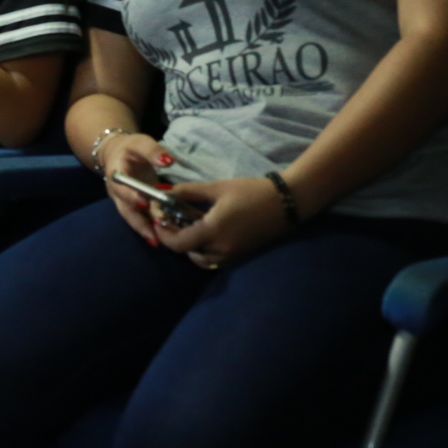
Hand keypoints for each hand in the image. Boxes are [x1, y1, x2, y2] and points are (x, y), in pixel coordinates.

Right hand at [93, 130, 174, 244]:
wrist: (116, 153)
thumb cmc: (130, 148)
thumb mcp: (140, 143)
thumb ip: (153, 151)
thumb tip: (168, 161)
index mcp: (116, 174)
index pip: (122, 187)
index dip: (131, 196)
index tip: (144, 203)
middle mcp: (116, 192)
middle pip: (125, 210)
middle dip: (139, 223)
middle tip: (154, 236)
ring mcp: (123, 201)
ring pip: (132, 218)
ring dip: (144, 230)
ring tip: (158, 243)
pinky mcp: (132, 206)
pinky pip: (140, 218)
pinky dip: (149, 228)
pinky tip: (162, 239)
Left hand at [155, 177, 291, 268]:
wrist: (288, 202)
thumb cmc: (252, 191)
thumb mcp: (217, 188)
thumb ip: (188, 191)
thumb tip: (164, 191)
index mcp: (213, 231)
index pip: (178, 244)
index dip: (164, 235)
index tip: (159, 221)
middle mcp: (222, 249)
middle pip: (188, 253)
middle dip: (176, 240)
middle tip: (172, 222)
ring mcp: (233, 255)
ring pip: (202, 260)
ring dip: (191, 248)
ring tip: (190, 228)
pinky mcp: (242, 256)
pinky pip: (216, 260)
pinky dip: (206, 251)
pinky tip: (207, 233)